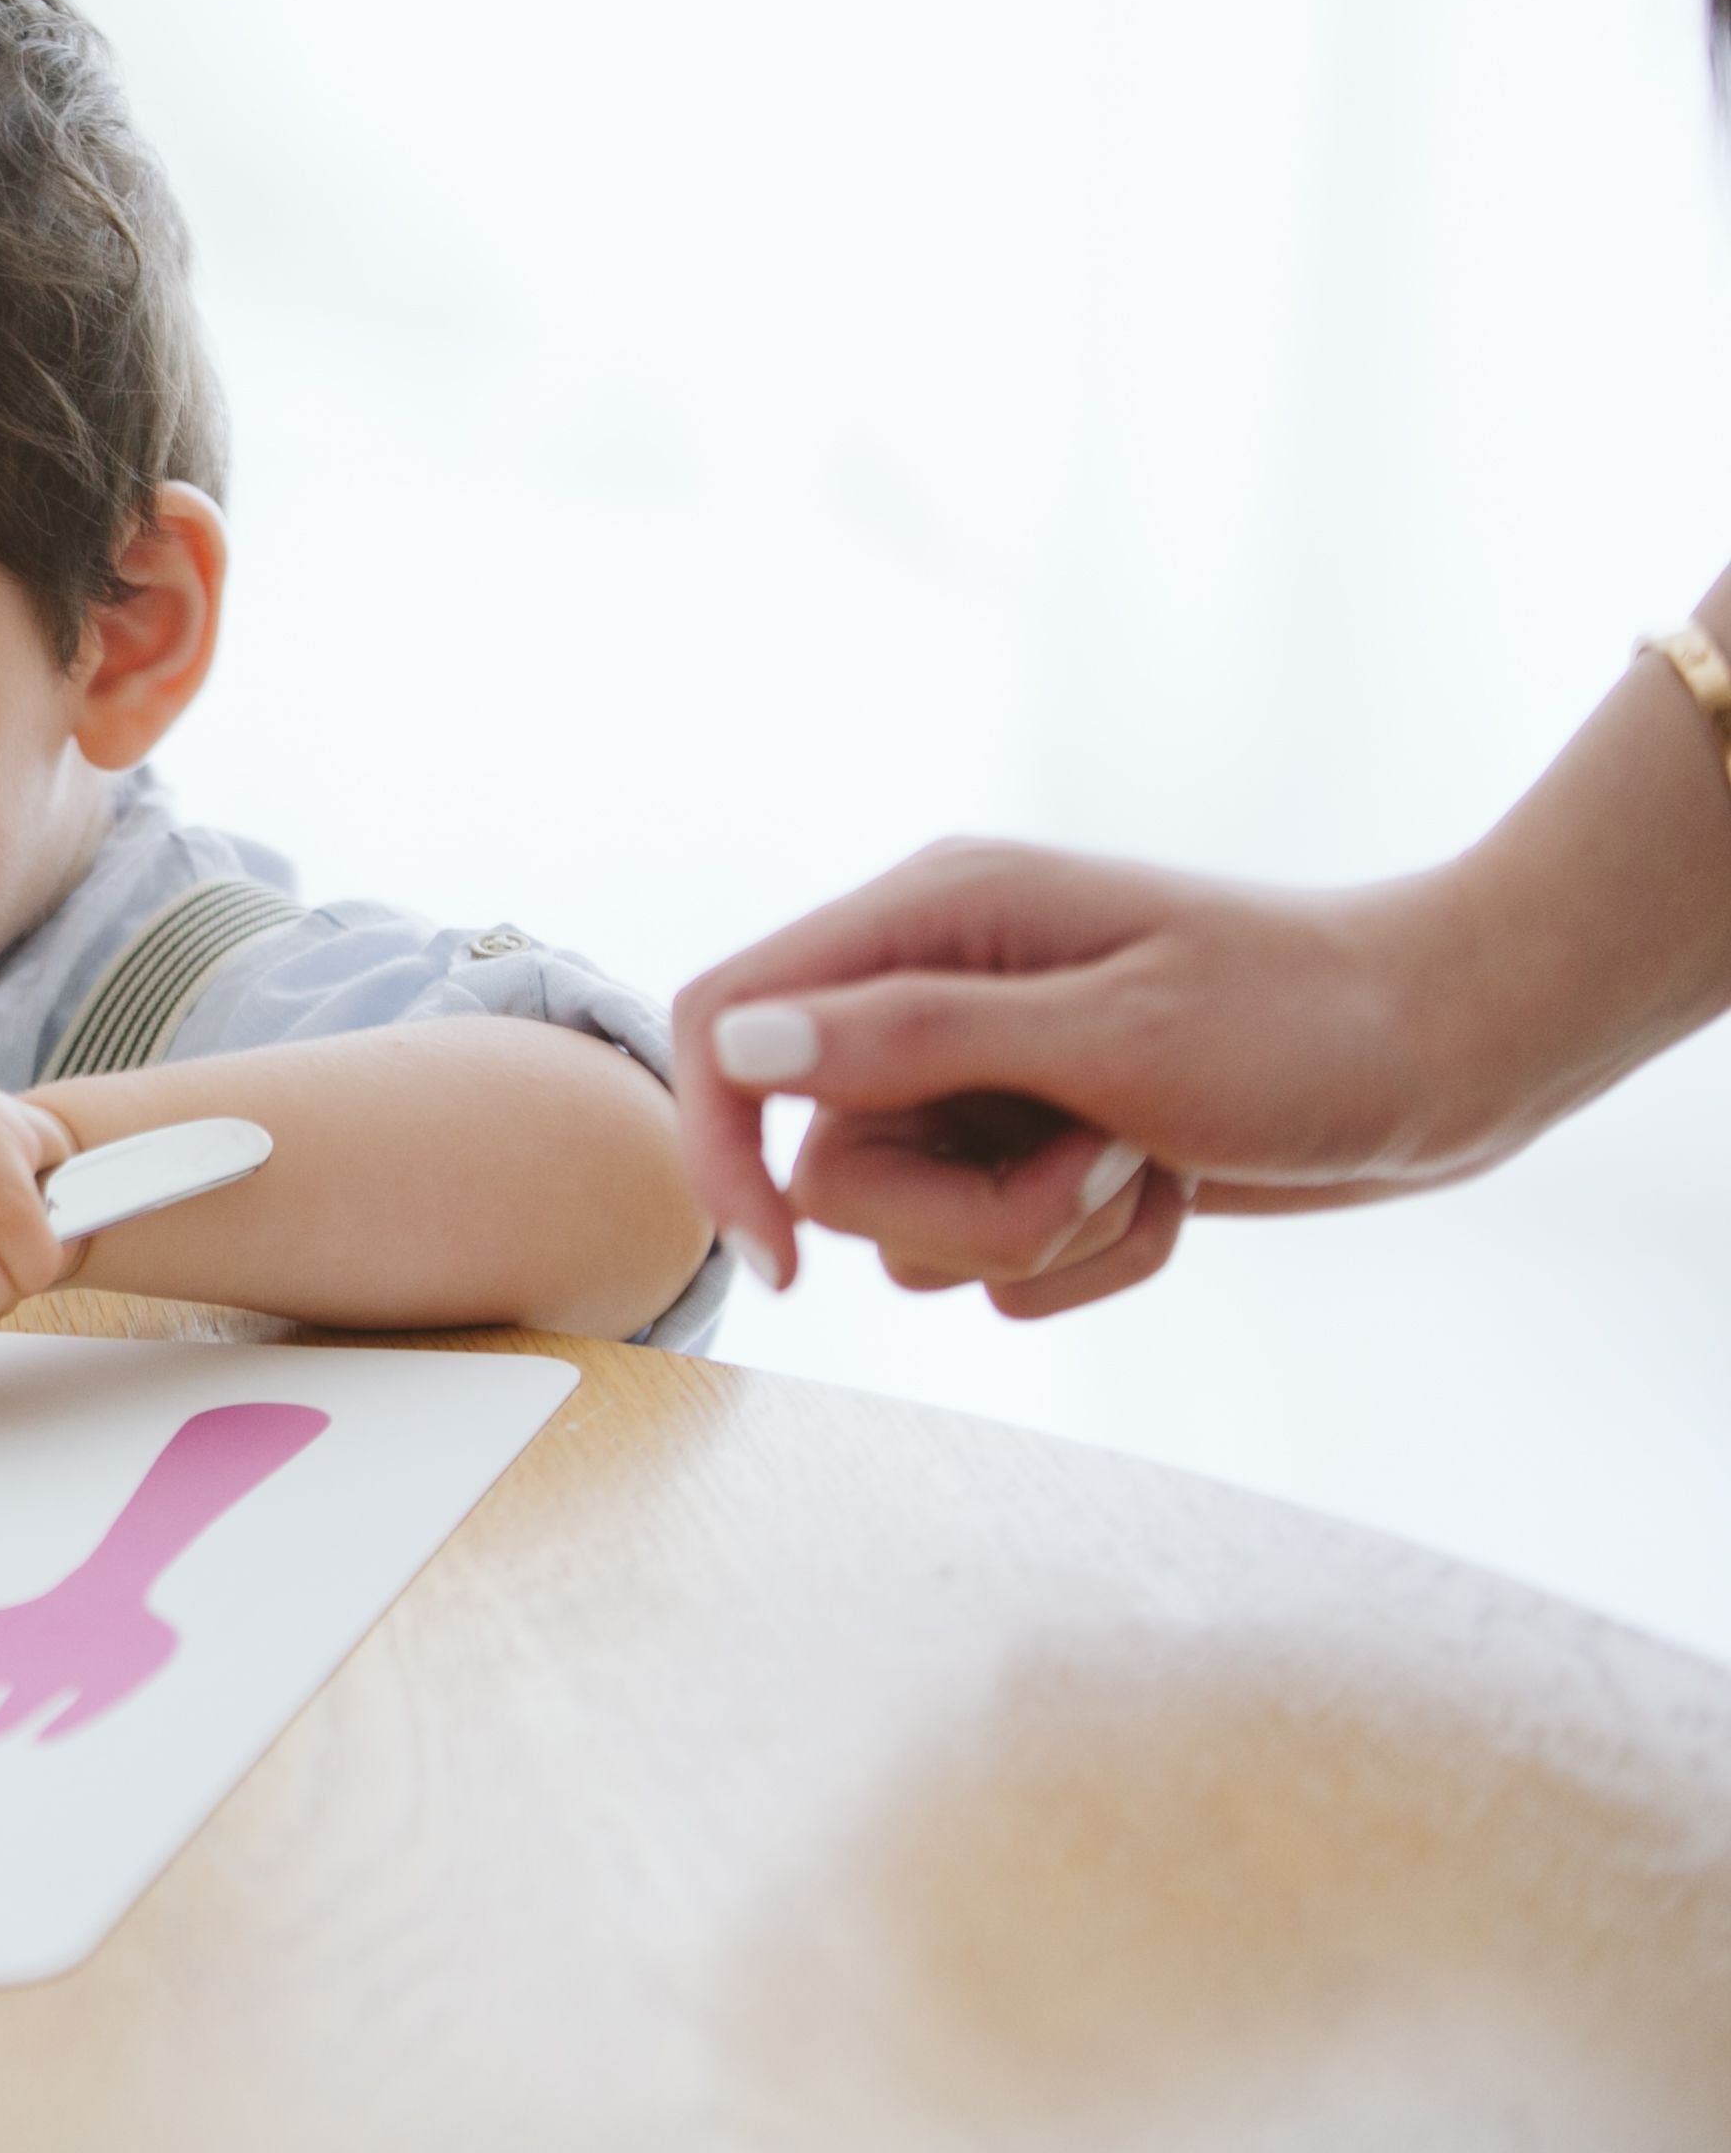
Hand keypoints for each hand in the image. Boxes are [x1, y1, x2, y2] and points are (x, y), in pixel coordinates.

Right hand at [672, 840, 1457, 1318]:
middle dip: (958, 1212)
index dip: (723, 1145)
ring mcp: (985, 1076)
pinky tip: (1166, 1191)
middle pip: (832, 1163)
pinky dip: (1081, 1256)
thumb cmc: (1307, 1023)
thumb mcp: (1108, 1036)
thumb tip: (740, 1044)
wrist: (1459, 1054)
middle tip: (1091, 1175)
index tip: (782, 1264)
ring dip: (1032, 1235)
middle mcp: (936, 992)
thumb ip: (913, 1037)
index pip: (732, 1027)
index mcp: (930, 919)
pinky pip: (990, 1260)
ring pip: (908, 1226)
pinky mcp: (1035, 1148)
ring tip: (1145, 1167)